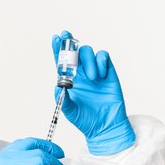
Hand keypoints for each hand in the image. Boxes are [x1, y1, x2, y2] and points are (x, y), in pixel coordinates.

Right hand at [0, 138, 66, 164]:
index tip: (46, 157)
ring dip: (52, 158)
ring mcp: (11, 160)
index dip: (35, 149)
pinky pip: (42, 159)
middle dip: (46, 146)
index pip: (19, 148)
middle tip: (58, 154)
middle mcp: (3, 157)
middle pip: (29, 142)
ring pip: (38, 150)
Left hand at [52, 31, 135, 154]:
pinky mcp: (109, 73)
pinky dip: (101, 61)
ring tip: (92, 77)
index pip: (61, 61)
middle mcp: (81, 73)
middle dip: (69, 42)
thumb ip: (64, 100)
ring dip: (88, 61)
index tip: (55, 38)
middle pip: (74, 51)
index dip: (57, 48)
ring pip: (88, 52)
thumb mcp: (71, 112)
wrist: (105, 127)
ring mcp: (95, 71)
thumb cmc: (85, 120)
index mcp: (69, 80)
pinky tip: (101, 74)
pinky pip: (104, 57)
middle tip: (67, 37)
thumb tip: (56, 87)